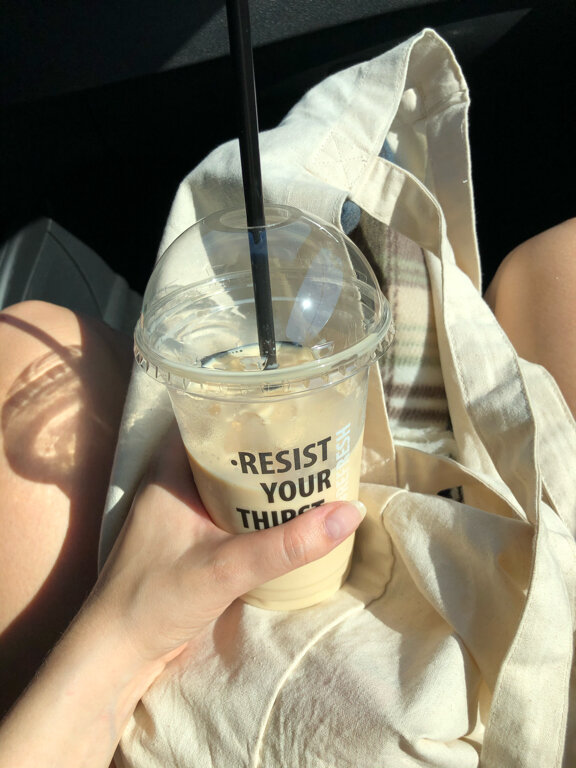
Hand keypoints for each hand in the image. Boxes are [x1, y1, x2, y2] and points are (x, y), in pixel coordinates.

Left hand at [0, 426, 364, 767]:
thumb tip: (351, 511)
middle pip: (222, 448)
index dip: (241, 403)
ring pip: (227, 481)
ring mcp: (181, 514)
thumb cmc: (156, 599)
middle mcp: (173, 486)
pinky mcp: (191, 541)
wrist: (118, 654)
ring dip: (260, 477)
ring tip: (307, 466)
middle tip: (308, 432)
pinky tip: (284, 512)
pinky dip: (254, 507)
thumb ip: (286, 544)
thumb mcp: (226, 568)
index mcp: (169, 473)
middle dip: (262, 442)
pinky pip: (228, 510)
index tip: (282, 397)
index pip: (203, 416)